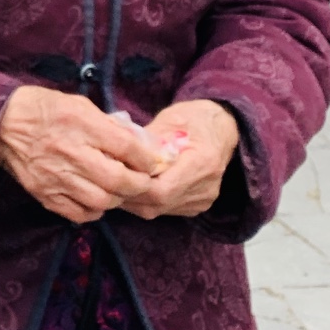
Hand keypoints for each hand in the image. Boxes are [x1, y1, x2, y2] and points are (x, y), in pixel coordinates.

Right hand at [0, 87, 163, 223]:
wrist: (1, 124)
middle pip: (118, 179)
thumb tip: (140, 144)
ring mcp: (56, 177)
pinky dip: (95, 210)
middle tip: (143, 181)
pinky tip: (96, 199)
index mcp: (80, 123)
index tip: (152, 161)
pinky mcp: (45, 194)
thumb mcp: (80, 104)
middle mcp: (70, 152)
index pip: (127, 146)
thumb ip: (109, 125)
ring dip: (118, 198)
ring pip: (102, 201)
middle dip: (139, 184)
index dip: (147, 158)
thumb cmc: (44, 109)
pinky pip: (80, 213)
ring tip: (119, 190)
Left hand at [120, 100, 241, 219]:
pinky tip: (134, 186)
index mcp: (202, 162)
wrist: (223, 128)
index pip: (162, 190)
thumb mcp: (169, 119)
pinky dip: (146, 201)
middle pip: (158, 204)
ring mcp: (204, 199)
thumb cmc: (194, 118)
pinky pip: (166, 210)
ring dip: (134, 200)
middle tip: (106, 179)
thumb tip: (115, 153)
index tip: (113, 173)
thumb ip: (145, 140)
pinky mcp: (198, 205)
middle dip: (128, 194)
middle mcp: (207, 187)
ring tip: (116, 181)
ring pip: (159, 210)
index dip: (134, 186)